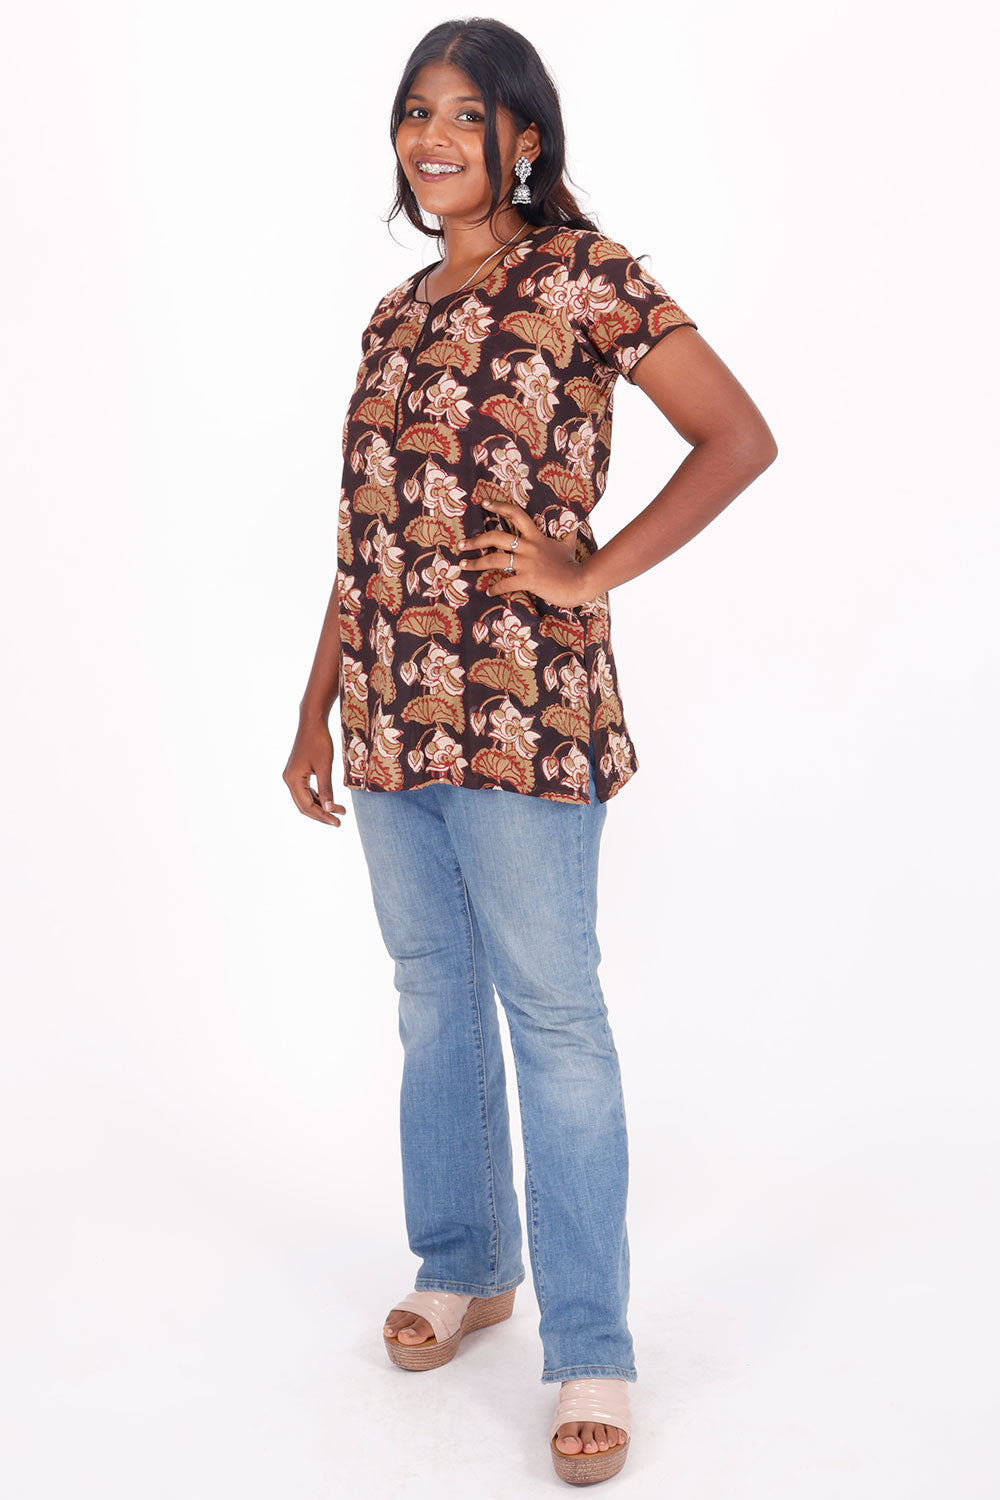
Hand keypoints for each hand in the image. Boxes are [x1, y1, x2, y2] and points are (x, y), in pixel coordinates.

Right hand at [283, 715, 346, 825]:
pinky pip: (306, 790)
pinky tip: (331, 800)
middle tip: (339, 821)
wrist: (312, 722)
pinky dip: (318, 797)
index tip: (338, 822)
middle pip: (304, 805)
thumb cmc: (319, 742)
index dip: (323, 816)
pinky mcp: (297, 772)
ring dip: (321, 806)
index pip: (307, 806)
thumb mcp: (325, 767)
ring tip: (340, 811)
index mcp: (293, 780)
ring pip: (305, 799)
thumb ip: (326, 789)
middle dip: (322, 814)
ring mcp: (292, 776)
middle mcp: (289, 780)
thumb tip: (329, 809)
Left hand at [457, 498, 593, 608]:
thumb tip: (573, 523)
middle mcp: (529, 547)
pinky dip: (495, 588)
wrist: (580, 582)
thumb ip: (566, 533)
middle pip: (496, 537)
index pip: (516, 514)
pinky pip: (505, 583)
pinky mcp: (529, 580)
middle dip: (475, 540)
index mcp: (536, 537)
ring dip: (476, 564)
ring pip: (495, 560)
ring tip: (463, 566)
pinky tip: (488, 591)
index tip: (484, 503)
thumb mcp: (568, 545)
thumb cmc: (572, 565)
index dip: (499, 506)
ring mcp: (528, 564)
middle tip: (461, 544)